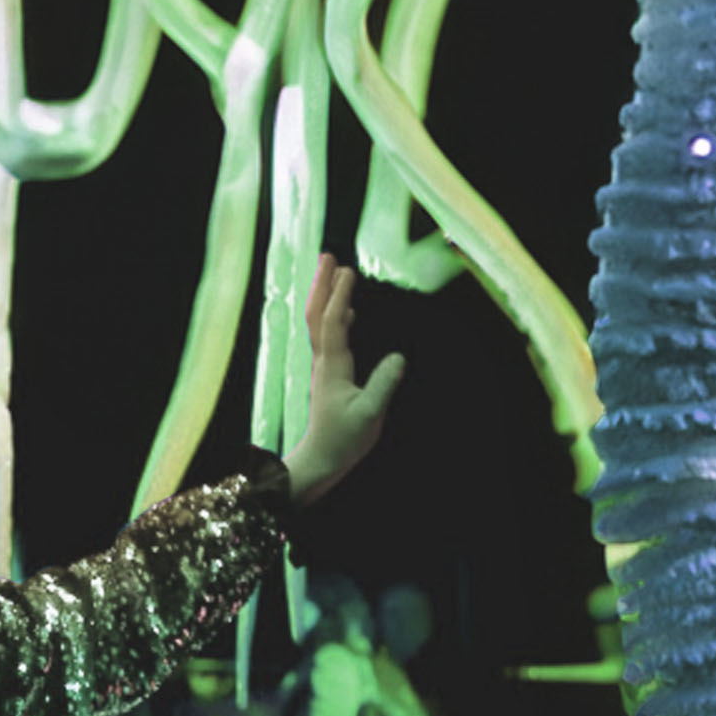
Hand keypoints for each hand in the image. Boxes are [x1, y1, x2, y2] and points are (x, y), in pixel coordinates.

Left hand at [284, 253, 404, 506]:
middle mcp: (323, 360)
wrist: (320, 460)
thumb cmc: (344, 440)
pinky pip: (327, 336)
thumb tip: (398, 357)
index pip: (333, 322)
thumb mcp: (370, 414)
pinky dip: (334, 316)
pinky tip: (345, 311)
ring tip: (335, 272)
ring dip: (325, 295)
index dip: (339, 295)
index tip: (348, 269)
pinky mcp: (327, 374)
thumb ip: (384, 385)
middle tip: (328, 256)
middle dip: (322, 284)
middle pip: (316, 314)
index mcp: (332, 366)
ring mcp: (323, 366)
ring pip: (319, 323)